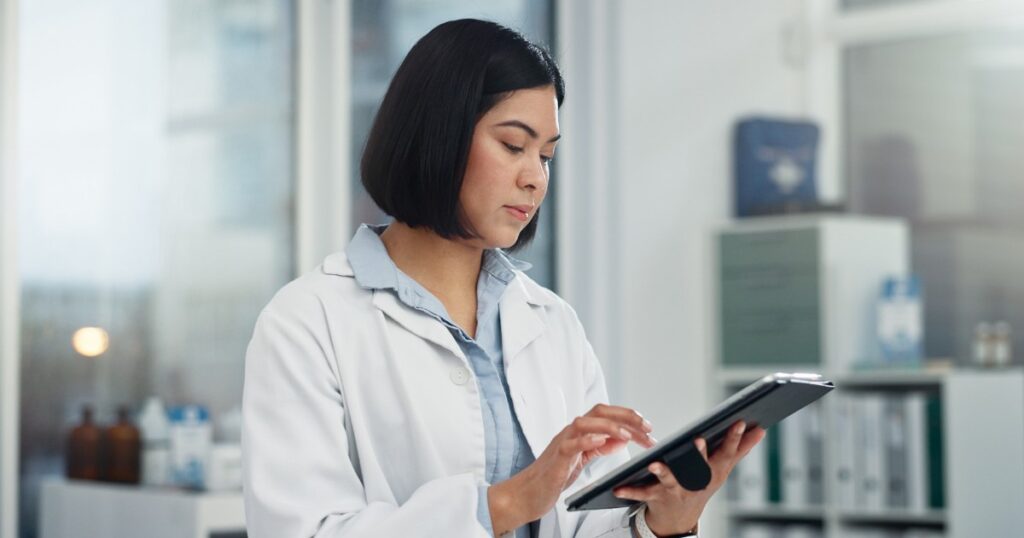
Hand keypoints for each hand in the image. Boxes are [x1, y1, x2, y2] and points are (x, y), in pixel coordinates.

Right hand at [488, 404, 656, 534]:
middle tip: (647, 427)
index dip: (629, 417)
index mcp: (580, 431)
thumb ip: (600, 447)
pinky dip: (586, 440)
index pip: (607, 415)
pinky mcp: (557, 457)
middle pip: (599, 412)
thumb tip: (622, 439)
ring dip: (609, 426)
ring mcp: (563, 442)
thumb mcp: (583, 458)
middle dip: (626, 416)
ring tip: (628, 435)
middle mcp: (572, 432)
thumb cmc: (554, 474)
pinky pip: (571, 444)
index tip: (648, 427)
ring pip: (585, 423)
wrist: (529, 492)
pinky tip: (600, 441)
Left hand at [613, 421, 765, 535]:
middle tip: (698, 439)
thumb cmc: (701, 486)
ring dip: (663, 472)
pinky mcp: (657, 498)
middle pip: (699, 466)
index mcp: (713, 472)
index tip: (740, 421)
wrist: (678, 520)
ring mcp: (677, 491)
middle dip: (699, 453)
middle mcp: (697, 482)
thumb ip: (741, 448)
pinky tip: (618, 487)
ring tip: (655, 464)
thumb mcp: (722, 469)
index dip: (734, 438)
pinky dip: (630, 491)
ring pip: (670, 480)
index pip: (726, 452)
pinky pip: (642, 494)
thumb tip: (761, 429)